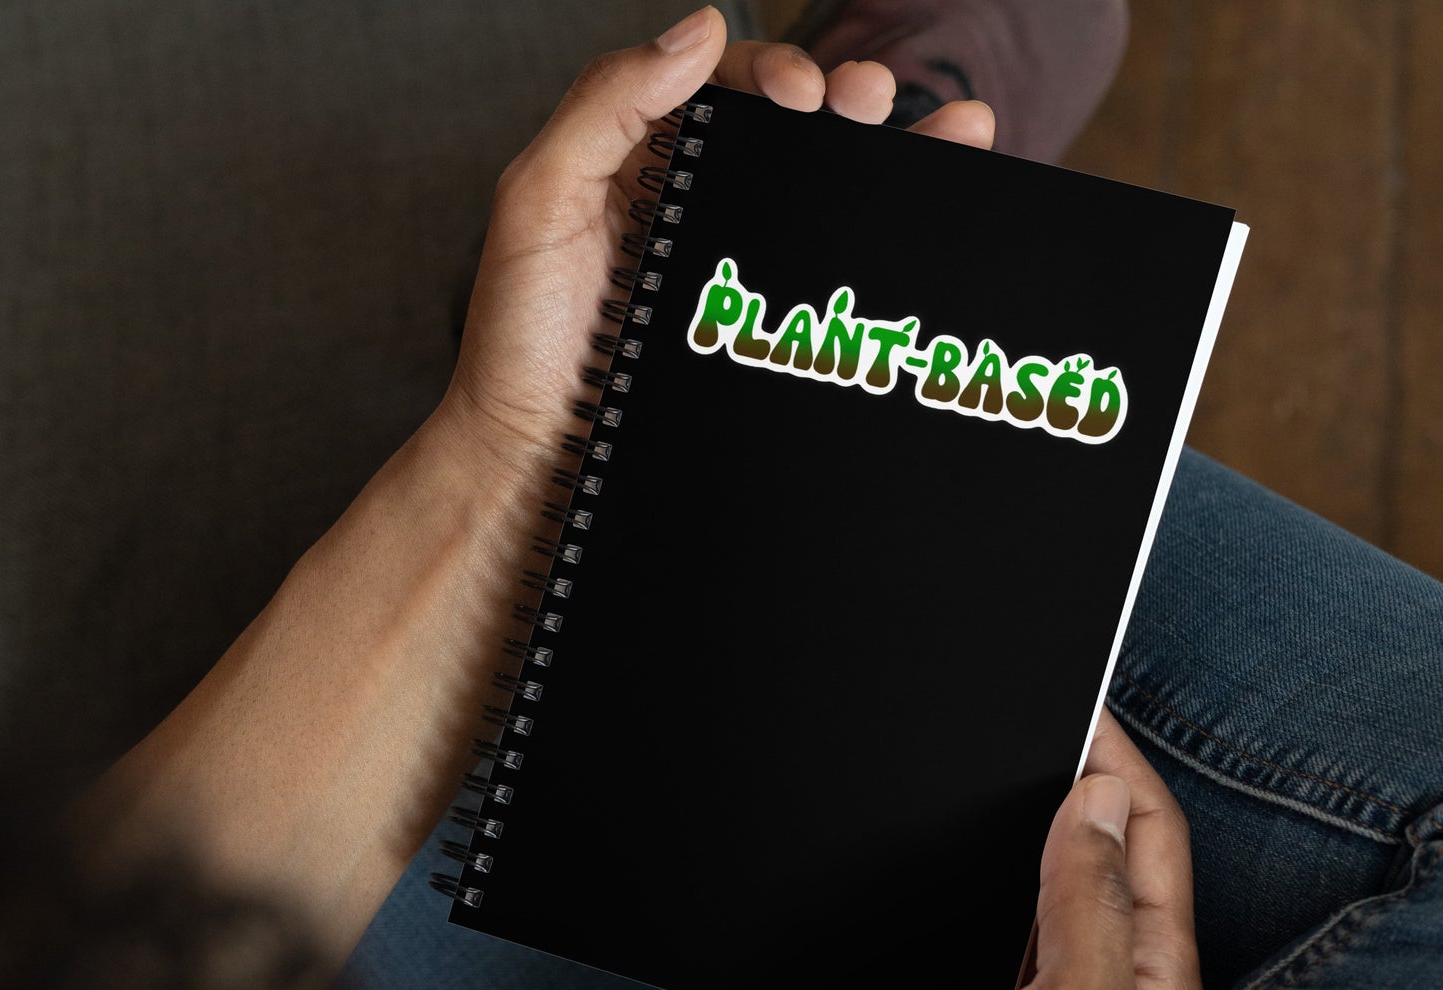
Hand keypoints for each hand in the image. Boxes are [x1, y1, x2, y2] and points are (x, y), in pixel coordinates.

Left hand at [425, 4, 995, 491]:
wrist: (536, 458)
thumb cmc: (521, 341)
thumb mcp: (538, 202)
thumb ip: (605, 106)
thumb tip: (699, 32)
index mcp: (641, 163)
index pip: (723, 89)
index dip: (771, 72)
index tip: (802, 95)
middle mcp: (693, 211)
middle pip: (790, 136)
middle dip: (849, 103)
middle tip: (872, 101)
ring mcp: (730, 275)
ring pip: (824, 201)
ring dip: (894, 159)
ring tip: (956, 132)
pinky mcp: (755, 336)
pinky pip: (826, 282)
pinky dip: (889, 248)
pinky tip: (936, 217)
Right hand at [824, 708, 1203, 989]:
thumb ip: (1082, 901)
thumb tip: (1094, 798)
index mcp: (1147, 979)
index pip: (1149, 837)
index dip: (1118, 761)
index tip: (1073, 700)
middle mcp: (1096, 985)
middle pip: (1096, 853)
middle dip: (1071, 781)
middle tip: (1025, 717)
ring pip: (1033, 885)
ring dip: (1018, 828)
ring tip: (983, 766)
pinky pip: (976, 926)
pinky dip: (965, 879)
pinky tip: (937, 855)